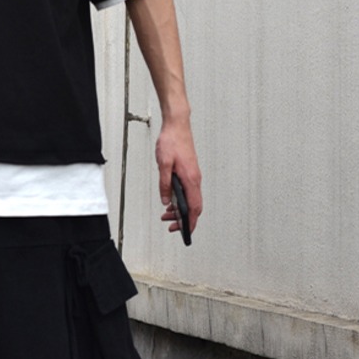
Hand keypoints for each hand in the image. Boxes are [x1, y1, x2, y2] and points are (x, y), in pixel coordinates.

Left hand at [155, 119, 201, 236]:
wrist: (177, 125)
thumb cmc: (172, 141)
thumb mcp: (163, 165)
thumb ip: (164, 184)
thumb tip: (166, 200)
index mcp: (191, 179)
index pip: (195, 208)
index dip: (190, 222)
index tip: (185, 232)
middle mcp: (195, 179)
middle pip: (195, 207)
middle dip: (184, 219)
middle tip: (171, 225)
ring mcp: (193, 176)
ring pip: (191, 199)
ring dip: (181, 210)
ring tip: (167, 214)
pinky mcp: (190, 172)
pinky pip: (189, 191)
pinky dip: (181, 200)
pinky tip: (171, 200)